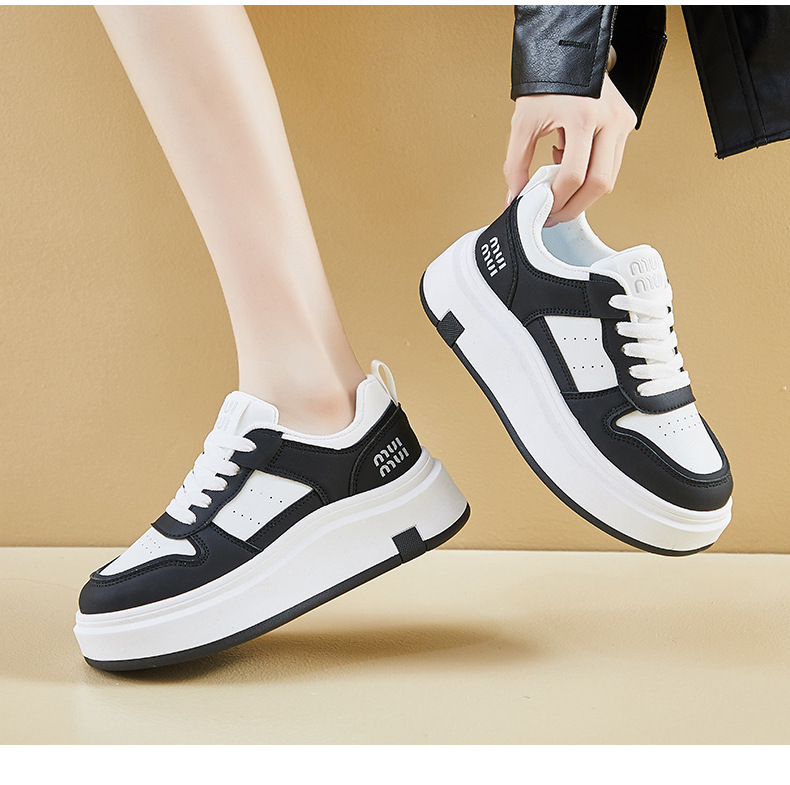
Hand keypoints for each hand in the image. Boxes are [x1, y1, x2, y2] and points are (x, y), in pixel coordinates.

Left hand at [503, 73, 636, 225]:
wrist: (566, 54)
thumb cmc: (545, 83)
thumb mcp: (522, 123)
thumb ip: (515, 165)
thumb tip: (515, 198)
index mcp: (583, 116)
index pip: (574, 175)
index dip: (557, 199)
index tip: (542, 209)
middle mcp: (609, 119)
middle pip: (599, 184)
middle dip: (574, 206)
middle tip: (553, 213)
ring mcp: (622, 121)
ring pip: (609, 178)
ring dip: (583, 193)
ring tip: (559, 190)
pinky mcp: (626, 123)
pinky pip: (611, 163)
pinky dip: (590, 174)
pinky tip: (570, 166)